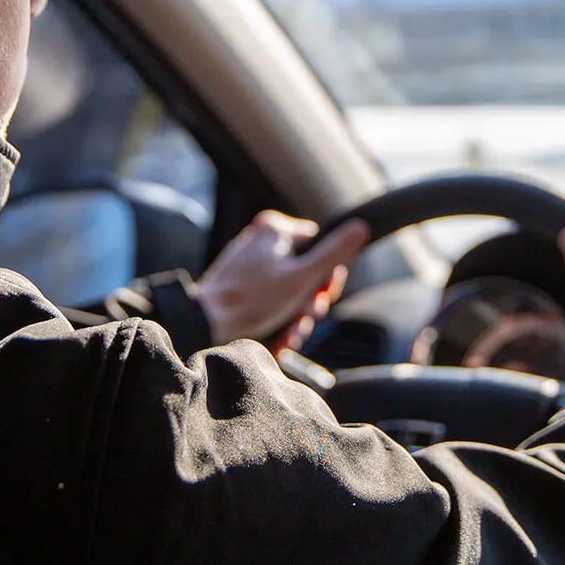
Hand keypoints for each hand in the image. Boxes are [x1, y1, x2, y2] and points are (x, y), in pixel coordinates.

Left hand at [195, 212, 370, 348]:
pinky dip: (280, 321)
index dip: (327, 276)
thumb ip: (334, 253)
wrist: (204, 326)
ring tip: (287, 332)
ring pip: (292, 292)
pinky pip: (274, 302)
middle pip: (308, 272)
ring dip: (297, 318)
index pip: (322, 246)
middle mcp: (264, 242)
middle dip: (310, 303)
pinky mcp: (245, 288)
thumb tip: (361, 226)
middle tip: (303, 317)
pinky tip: (278, 337)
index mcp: (276, 230)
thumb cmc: (249, 300)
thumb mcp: (301, 277)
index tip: (322, 296)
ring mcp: (253, 265)